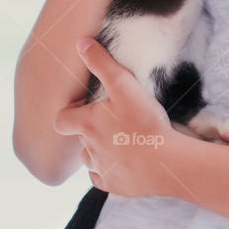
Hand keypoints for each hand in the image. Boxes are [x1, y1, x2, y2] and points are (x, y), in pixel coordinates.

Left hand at [54, 37, 180, 197]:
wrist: (167, 162)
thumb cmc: (144, 122)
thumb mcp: (124, 85)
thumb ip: (102, 62)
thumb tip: (81, 42)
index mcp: (86, 125)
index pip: (61, 120)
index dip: (69, 113)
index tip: (85, 108)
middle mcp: (88, 148)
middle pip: (80, 139)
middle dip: (91, 131)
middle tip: (114, 122)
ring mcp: (101, 169)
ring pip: (91, 159)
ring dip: (100, 151)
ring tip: (122, 142)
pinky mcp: (114, 186)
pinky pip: (103, 178)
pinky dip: (111, 170)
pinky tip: (126, 162)